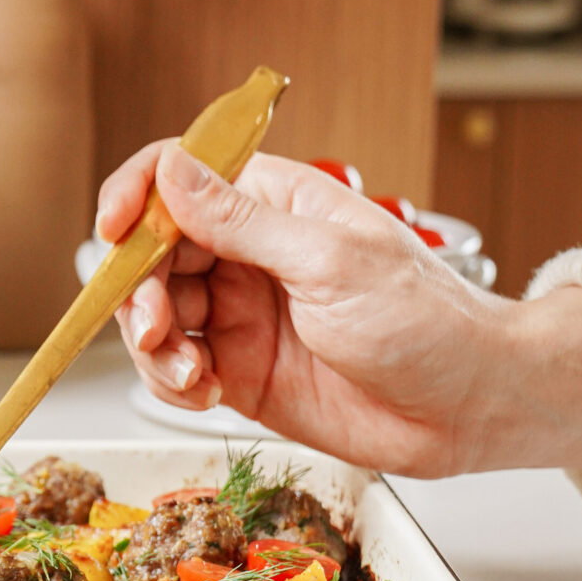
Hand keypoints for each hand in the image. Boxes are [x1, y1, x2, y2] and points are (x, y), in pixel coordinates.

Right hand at [96, 142, 581, 476]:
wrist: (467, 407)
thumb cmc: (426, 323)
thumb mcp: (329, 261)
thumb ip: (241, 222)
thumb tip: (174, 172)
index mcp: (275, 204)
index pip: (180, 177)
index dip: (137, 196)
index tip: (114, 230)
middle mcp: (249, 255)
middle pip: (153, 254)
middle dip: (137, 291)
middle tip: (155, 328)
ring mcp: (242, 315)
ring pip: (155, 316)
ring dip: (153, 346)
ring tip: (187, 373)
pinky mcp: (240, 372)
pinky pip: (177, 370)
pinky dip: (172, 384)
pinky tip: (203, 392)